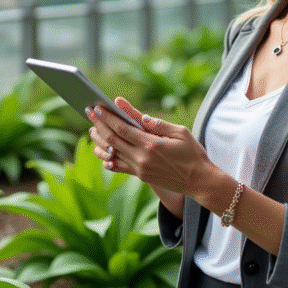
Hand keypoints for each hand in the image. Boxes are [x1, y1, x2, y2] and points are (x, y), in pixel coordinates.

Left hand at [86, 97, 214, 196]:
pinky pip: (119, 167)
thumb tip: (141, 116)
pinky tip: (101, 153)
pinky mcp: (141, 176)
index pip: (122, 128)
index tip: (97, 107)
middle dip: (99, 124)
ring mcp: (140, 169)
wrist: (198, 181)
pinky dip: (107, 160)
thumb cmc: (193, 153)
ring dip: (99, 141)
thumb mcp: (181, 133)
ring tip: (92, 130)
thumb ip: (159, 124)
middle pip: (113, 139)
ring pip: (112, 153)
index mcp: (152, 144)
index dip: (107, 117)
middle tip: (89, 112)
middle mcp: (142, 158)